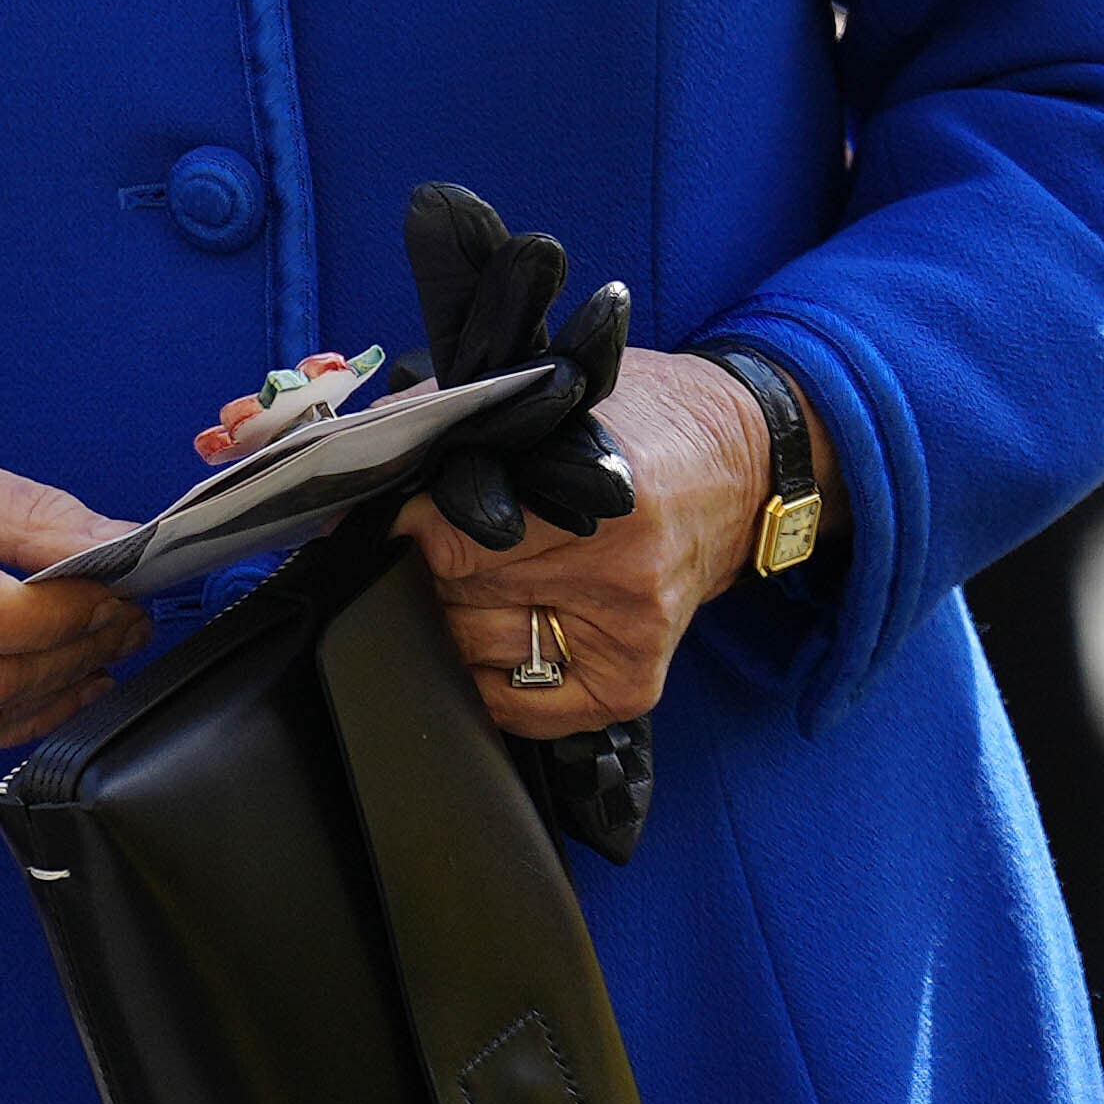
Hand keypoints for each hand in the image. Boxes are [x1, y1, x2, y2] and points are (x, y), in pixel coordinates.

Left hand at [403, 349, 772, 740]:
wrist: (739, 466)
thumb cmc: (641, 423)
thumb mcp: (554, 396)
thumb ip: (458, 417)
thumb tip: (364, 453)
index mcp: (598, 493)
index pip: (453, 541)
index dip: (407, 528)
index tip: (389, 518)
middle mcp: (618, 572)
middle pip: (456, 597)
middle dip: (425, 571)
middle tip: (432, 545)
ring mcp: (629, 636)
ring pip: (476, 652)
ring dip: (454, 620)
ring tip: (476, 579)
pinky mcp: (634, 682)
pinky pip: (524, 708)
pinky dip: (492, 680)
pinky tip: (499, 638)